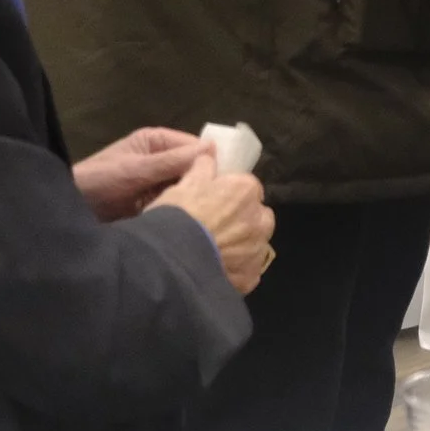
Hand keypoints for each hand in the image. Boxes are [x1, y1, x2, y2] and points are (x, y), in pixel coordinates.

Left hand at [72, 126, 211, 221]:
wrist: (68, 212)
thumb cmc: (98, 181)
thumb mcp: (135, 170)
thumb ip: (171, 161)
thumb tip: (212, 150)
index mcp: (157, 142)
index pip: (195, 148)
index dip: (209, 163)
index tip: (221, 183)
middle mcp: (161, 160)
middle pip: (193, 170)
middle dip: (202, 185)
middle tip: (214, 205)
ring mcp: (157, 185)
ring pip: (186, 191)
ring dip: (191, 202)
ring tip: (203, 217)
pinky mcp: (153, 207)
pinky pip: (174, 208)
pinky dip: (179, 215)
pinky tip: (187, 226)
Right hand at [154, 153, 274, 294]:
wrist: (170, 261)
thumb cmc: (177, 216)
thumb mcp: (185, 184)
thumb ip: (203, 167)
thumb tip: (209, 154)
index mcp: (246, 190)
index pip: (247, 188)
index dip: (232, 195)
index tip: (217, 203)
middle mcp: (259, 219)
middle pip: (258, 216)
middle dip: (244, 220)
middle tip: (218, 228)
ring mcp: (257, 250)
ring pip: (256, 244)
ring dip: (243, 245)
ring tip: (216, 251)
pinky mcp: (250, 277)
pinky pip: (247, 269)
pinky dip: (237, 269)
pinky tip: (218, 269)